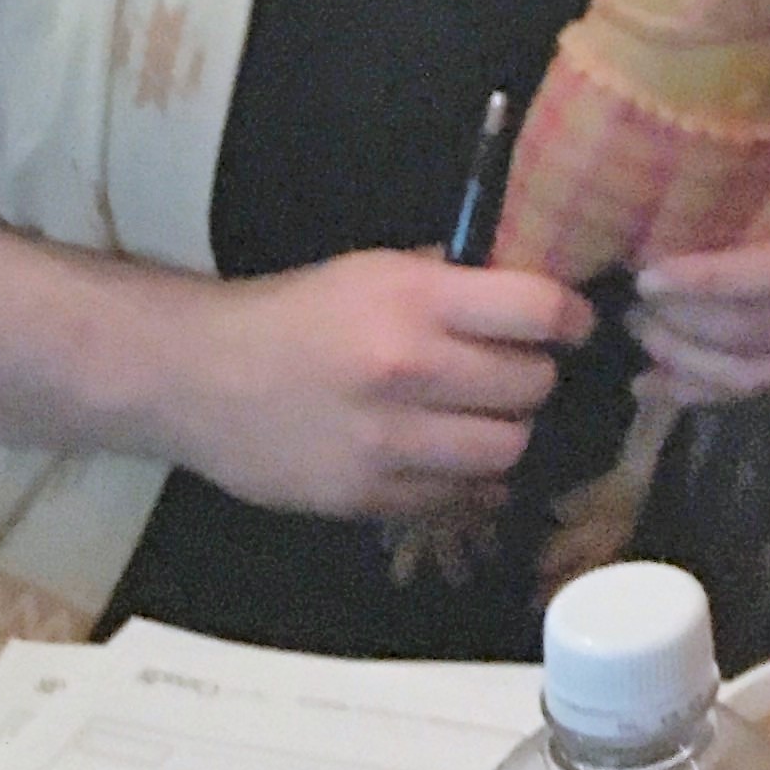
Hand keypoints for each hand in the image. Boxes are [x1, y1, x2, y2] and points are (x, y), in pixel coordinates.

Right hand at [184, 252, 592, 519]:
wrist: (197, 377)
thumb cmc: (295, 314)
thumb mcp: (375, 271)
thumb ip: (452, 283)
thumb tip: (532, 292)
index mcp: (414, 300)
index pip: (537, 311)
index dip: (570, 318)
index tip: (572, 325)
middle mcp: (409, 370)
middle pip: (532, 386)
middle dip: (534, 377)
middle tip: (515, 373)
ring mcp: (389, 442)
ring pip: (507, 450)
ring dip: (507, 433)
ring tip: (485, 418)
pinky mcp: (369, 498)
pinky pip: (460, 498)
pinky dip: (469, 482)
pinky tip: (451, 459)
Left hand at [630, 143, 769, 405]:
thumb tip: (695, 172)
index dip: (708, 280)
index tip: (650, 273)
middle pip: (756, 333)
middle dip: (684, 328)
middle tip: (627, 305)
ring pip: (758, 376)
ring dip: (689, 368)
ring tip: (639, 343)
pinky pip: (769, 394)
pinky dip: (710, 396)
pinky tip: (662, 388)